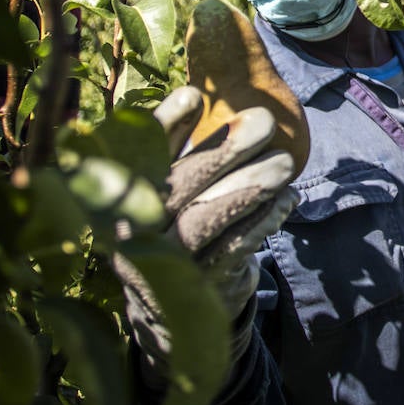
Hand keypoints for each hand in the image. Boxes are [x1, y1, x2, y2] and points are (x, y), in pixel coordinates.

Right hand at [118, 87, 297, 373]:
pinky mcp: (197, 289)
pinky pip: (231, 252)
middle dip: (223, 150)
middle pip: (177, 187)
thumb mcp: (164, 188)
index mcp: (117, 200)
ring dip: (248, 187)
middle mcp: (133, 232)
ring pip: (203, 221)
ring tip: (285, 162)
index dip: (162, 126)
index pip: (136, 157)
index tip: (193, 94)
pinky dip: (260, 224)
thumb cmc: (170, 226)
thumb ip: (171, 146)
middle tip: (265, 120)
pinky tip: (286, 200)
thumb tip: (195, 92)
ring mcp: (163, 264)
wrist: (165, 312)